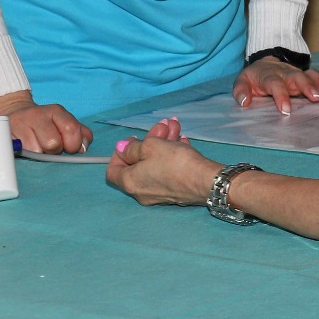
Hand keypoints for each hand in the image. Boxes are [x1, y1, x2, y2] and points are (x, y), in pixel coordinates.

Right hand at [0, 90, 92, 153]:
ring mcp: (20, 124)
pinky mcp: (6, 135)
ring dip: (39, 154)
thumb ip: (81, 134)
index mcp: (56, 111)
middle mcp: (37, 115)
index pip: (71, 129)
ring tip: (37, 147)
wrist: (14, 113)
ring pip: (37, 151)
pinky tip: (26, 149)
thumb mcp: (65, 122)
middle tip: (51, 148)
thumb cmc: (44, 123)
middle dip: (55, 151)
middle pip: (53, 143)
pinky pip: (21, 153)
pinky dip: (26, 155)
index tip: (71, 149)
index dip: (74, 145)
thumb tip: (83, 148)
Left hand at [105, 118, 220, 206]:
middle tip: (162, 125)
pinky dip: (171, 155)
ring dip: (163, 144)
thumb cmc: (175, 162)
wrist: (206, 181)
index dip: (119, 153)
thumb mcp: (151, 146)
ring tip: (175, 127)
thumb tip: (122, 148)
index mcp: (130, 182)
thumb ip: (132, 147)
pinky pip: (167, 171)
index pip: (112, 170)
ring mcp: (159, 193)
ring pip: (155, 164)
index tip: (133, 140)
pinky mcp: (175, 191)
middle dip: (150, 140)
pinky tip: (183, 142)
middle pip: (138, 163)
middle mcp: (141, 191)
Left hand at [233, 58, 318, 115]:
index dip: (281, 96)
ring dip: (318, 83)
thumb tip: (244, 102)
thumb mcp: (242, 82)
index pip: (275, 85)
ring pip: (308, 75)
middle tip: (317, 97)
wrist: (264, 63)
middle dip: (307, 87)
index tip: (286, 111)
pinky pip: (316, 74)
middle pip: (297, 78)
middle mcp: (285, 73)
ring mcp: (296, 73)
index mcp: (269, 76)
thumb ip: (240, 91)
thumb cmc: (254, 78)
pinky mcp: (304, 74)